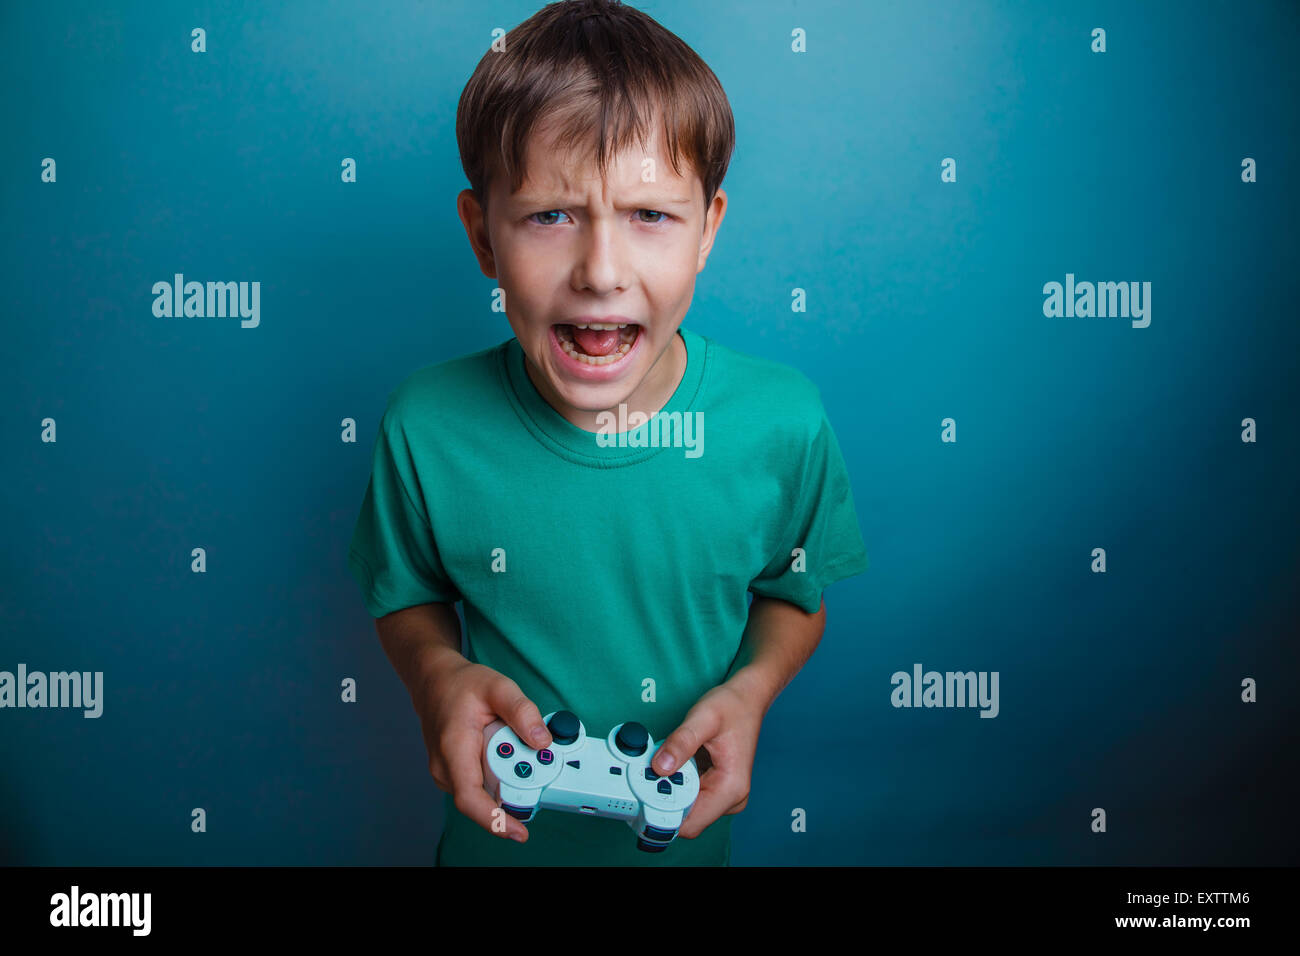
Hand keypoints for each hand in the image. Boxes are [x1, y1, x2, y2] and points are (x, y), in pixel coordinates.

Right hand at [412, 651, 552, 842]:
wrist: (434, 681)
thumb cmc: (461, 685)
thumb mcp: (498, 687)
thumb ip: (522, 712)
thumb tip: (542, 741)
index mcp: (453, 748)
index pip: (470, 798)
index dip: (494, 820)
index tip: (518, 832)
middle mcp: (445, 768)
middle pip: (484, 798)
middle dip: (516, 790)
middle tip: (541, 766)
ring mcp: (448, 774)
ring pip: (484, 792)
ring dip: (508, 780)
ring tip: (520, 748)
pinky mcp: (454, 775)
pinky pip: (481, 785)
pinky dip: (499, 775)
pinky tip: (508, 753)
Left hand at [649, 682, 764, 838]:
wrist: (746, 699)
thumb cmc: (731, 707)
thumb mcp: (703, 718)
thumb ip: (681, 742)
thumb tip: (660, 767)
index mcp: (730, 788)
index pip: (691, 824)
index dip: (663, 813)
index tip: (643, 793)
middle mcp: (729, 799)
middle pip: (685, 817)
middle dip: (662, 797)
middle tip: (644, 772)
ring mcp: (722, 796)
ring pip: (684, 807)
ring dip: (667, 789)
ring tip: (661, 762)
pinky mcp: (715, 789)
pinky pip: (688, 795)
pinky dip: (675, 782)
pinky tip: (672, 763)